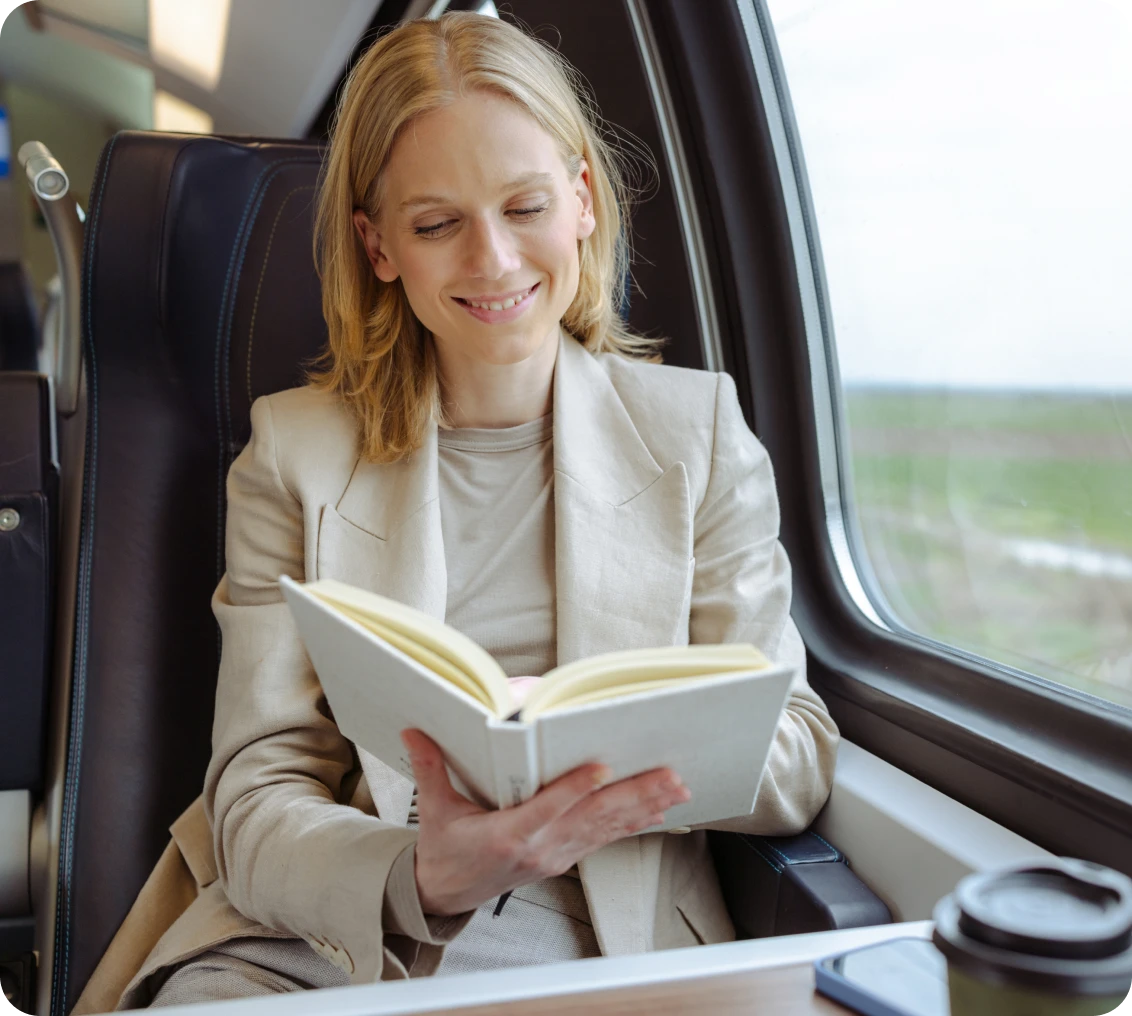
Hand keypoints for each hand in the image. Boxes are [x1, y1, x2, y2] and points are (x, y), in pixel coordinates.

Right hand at [401, 728, 691, 915]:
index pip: (549, 808)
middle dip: (634, 795)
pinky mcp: (564, 858)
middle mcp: (540, 848)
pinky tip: (658, 810)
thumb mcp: (434, 810)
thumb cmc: (444, 851)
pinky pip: (604, 838)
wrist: (447, 896)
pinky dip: (633, 823)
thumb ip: (431, 768)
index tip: (602, 768)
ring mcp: (556, 856)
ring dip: (644, 806)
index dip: (576, 789)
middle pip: (593, 818)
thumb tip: (415, 730)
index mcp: (509, 834)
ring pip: (607, 828)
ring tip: (676, 787)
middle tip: (669, 776)